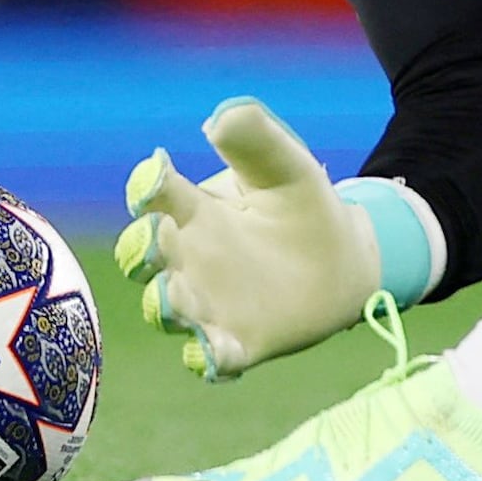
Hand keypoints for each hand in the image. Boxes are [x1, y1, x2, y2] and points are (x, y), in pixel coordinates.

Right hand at [115, 96, 394, 380]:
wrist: (344, 262)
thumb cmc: (303, 206)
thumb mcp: (286, 166)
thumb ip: (255, 139)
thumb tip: (218, 121)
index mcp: (193, 211)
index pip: (154, 195)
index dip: (145, 187)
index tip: (154, 177)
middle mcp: (189, 258)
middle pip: (141, 256)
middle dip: (137, 251)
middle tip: (152, 240)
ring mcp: (209, 304)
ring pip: (165, 310)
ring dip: (161, 305)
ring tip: (172, 299)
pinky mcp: (238, 342)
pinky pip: (210, 358)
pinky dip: (206, 358)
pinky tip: (213, 354)